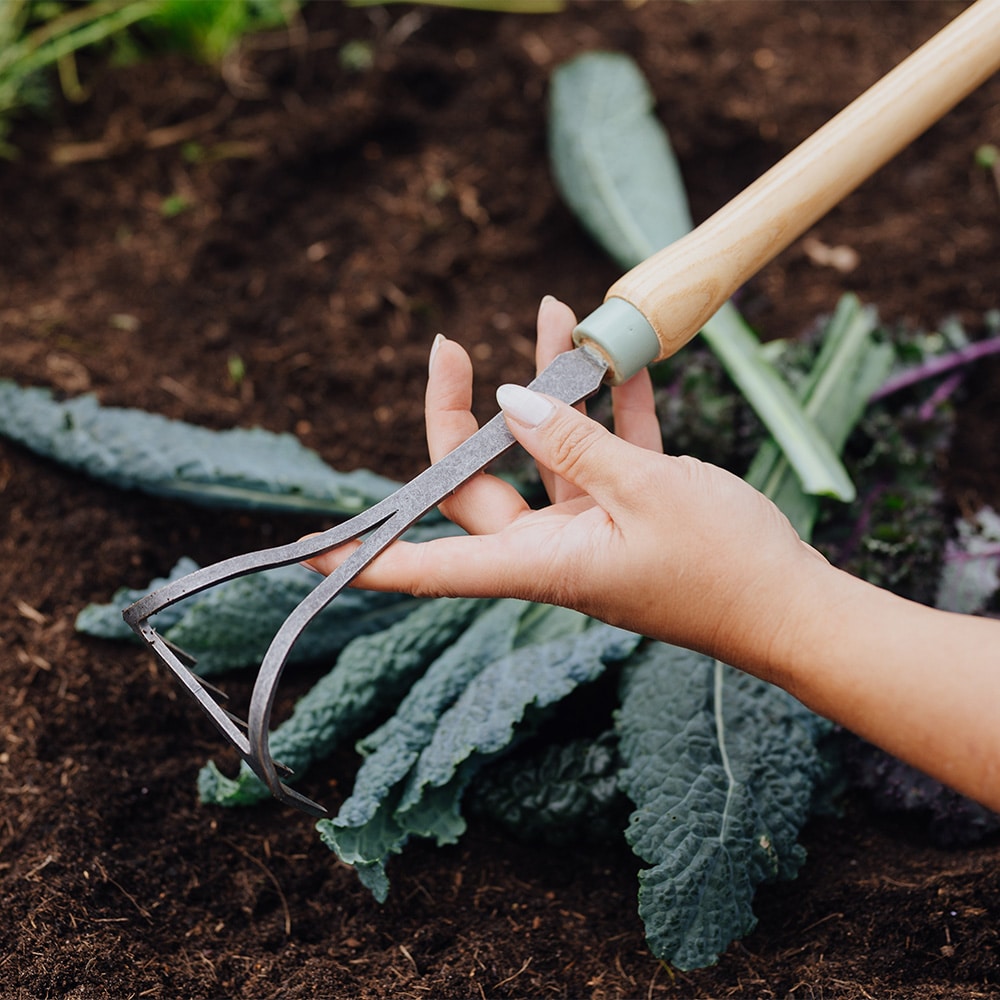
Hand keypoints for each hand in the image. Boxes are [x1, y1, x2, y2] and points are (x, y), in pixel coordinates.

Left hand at [307, 296, 824, 669]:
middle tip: (452, 346)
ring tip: (552, 315)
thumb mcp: (642, 489)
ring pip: (545, 451)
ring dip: (547, 387)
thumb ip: (571, 442)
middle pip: (478, 482)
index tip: (309, 552)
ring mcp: (590, 527)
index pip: (428, 567)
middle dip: (463, 413)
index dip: (365, 562)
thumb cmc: (721, 566)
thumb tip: (511, 402)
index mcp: (538, 563)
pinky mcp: (631, 508)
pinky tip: (615, 352)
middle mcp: (551, 548)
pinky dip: (608, 406)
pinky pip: (604, 449)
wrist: (793, 604)